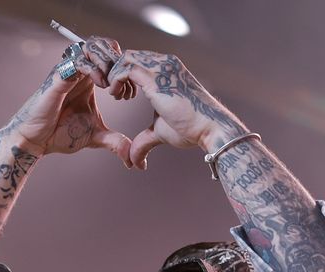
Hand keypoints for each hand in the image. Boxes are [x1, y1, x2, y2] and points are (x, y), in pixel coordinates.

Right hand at [4, 36, 129, 159]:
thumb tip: (131, 157)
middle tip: (122, 88)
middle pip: (106, 45)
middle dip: (120, 64)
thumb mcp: (95, 137)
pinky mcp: (59, 76)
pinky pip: (79, 60)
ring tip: (111, 85)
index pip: (114, 57)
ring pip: (93, 46)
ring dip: (107, 62)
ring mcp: (70, 71)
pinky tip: (101, 85)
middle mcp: (81, 71)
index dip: (126, 72)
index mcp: (91, 79)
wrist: (36, 141)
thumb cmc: (60, 134)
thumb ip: (114, 141)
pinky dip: (94, 69)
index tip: (128, 95)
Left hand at [106, 49, 247, 169]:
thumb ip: (144, 141)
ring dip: (115, 76)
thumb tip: (134, 163)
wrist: (209, 128)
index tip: (123, 95)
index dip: (124, 75)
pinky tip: (118, 96)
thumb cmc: (189, 130)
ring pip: (126, 58)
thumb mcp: (159, 131)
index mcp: (167, 69)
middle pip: (129, 55)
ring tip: (116, 96)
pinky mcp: (156, 77)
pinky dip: (116, 79)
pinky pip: (126, 68)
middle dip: (116, 73)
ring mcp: (162, 67)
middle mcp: (165, 63)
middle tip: (116, 95)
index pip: (137, 59)